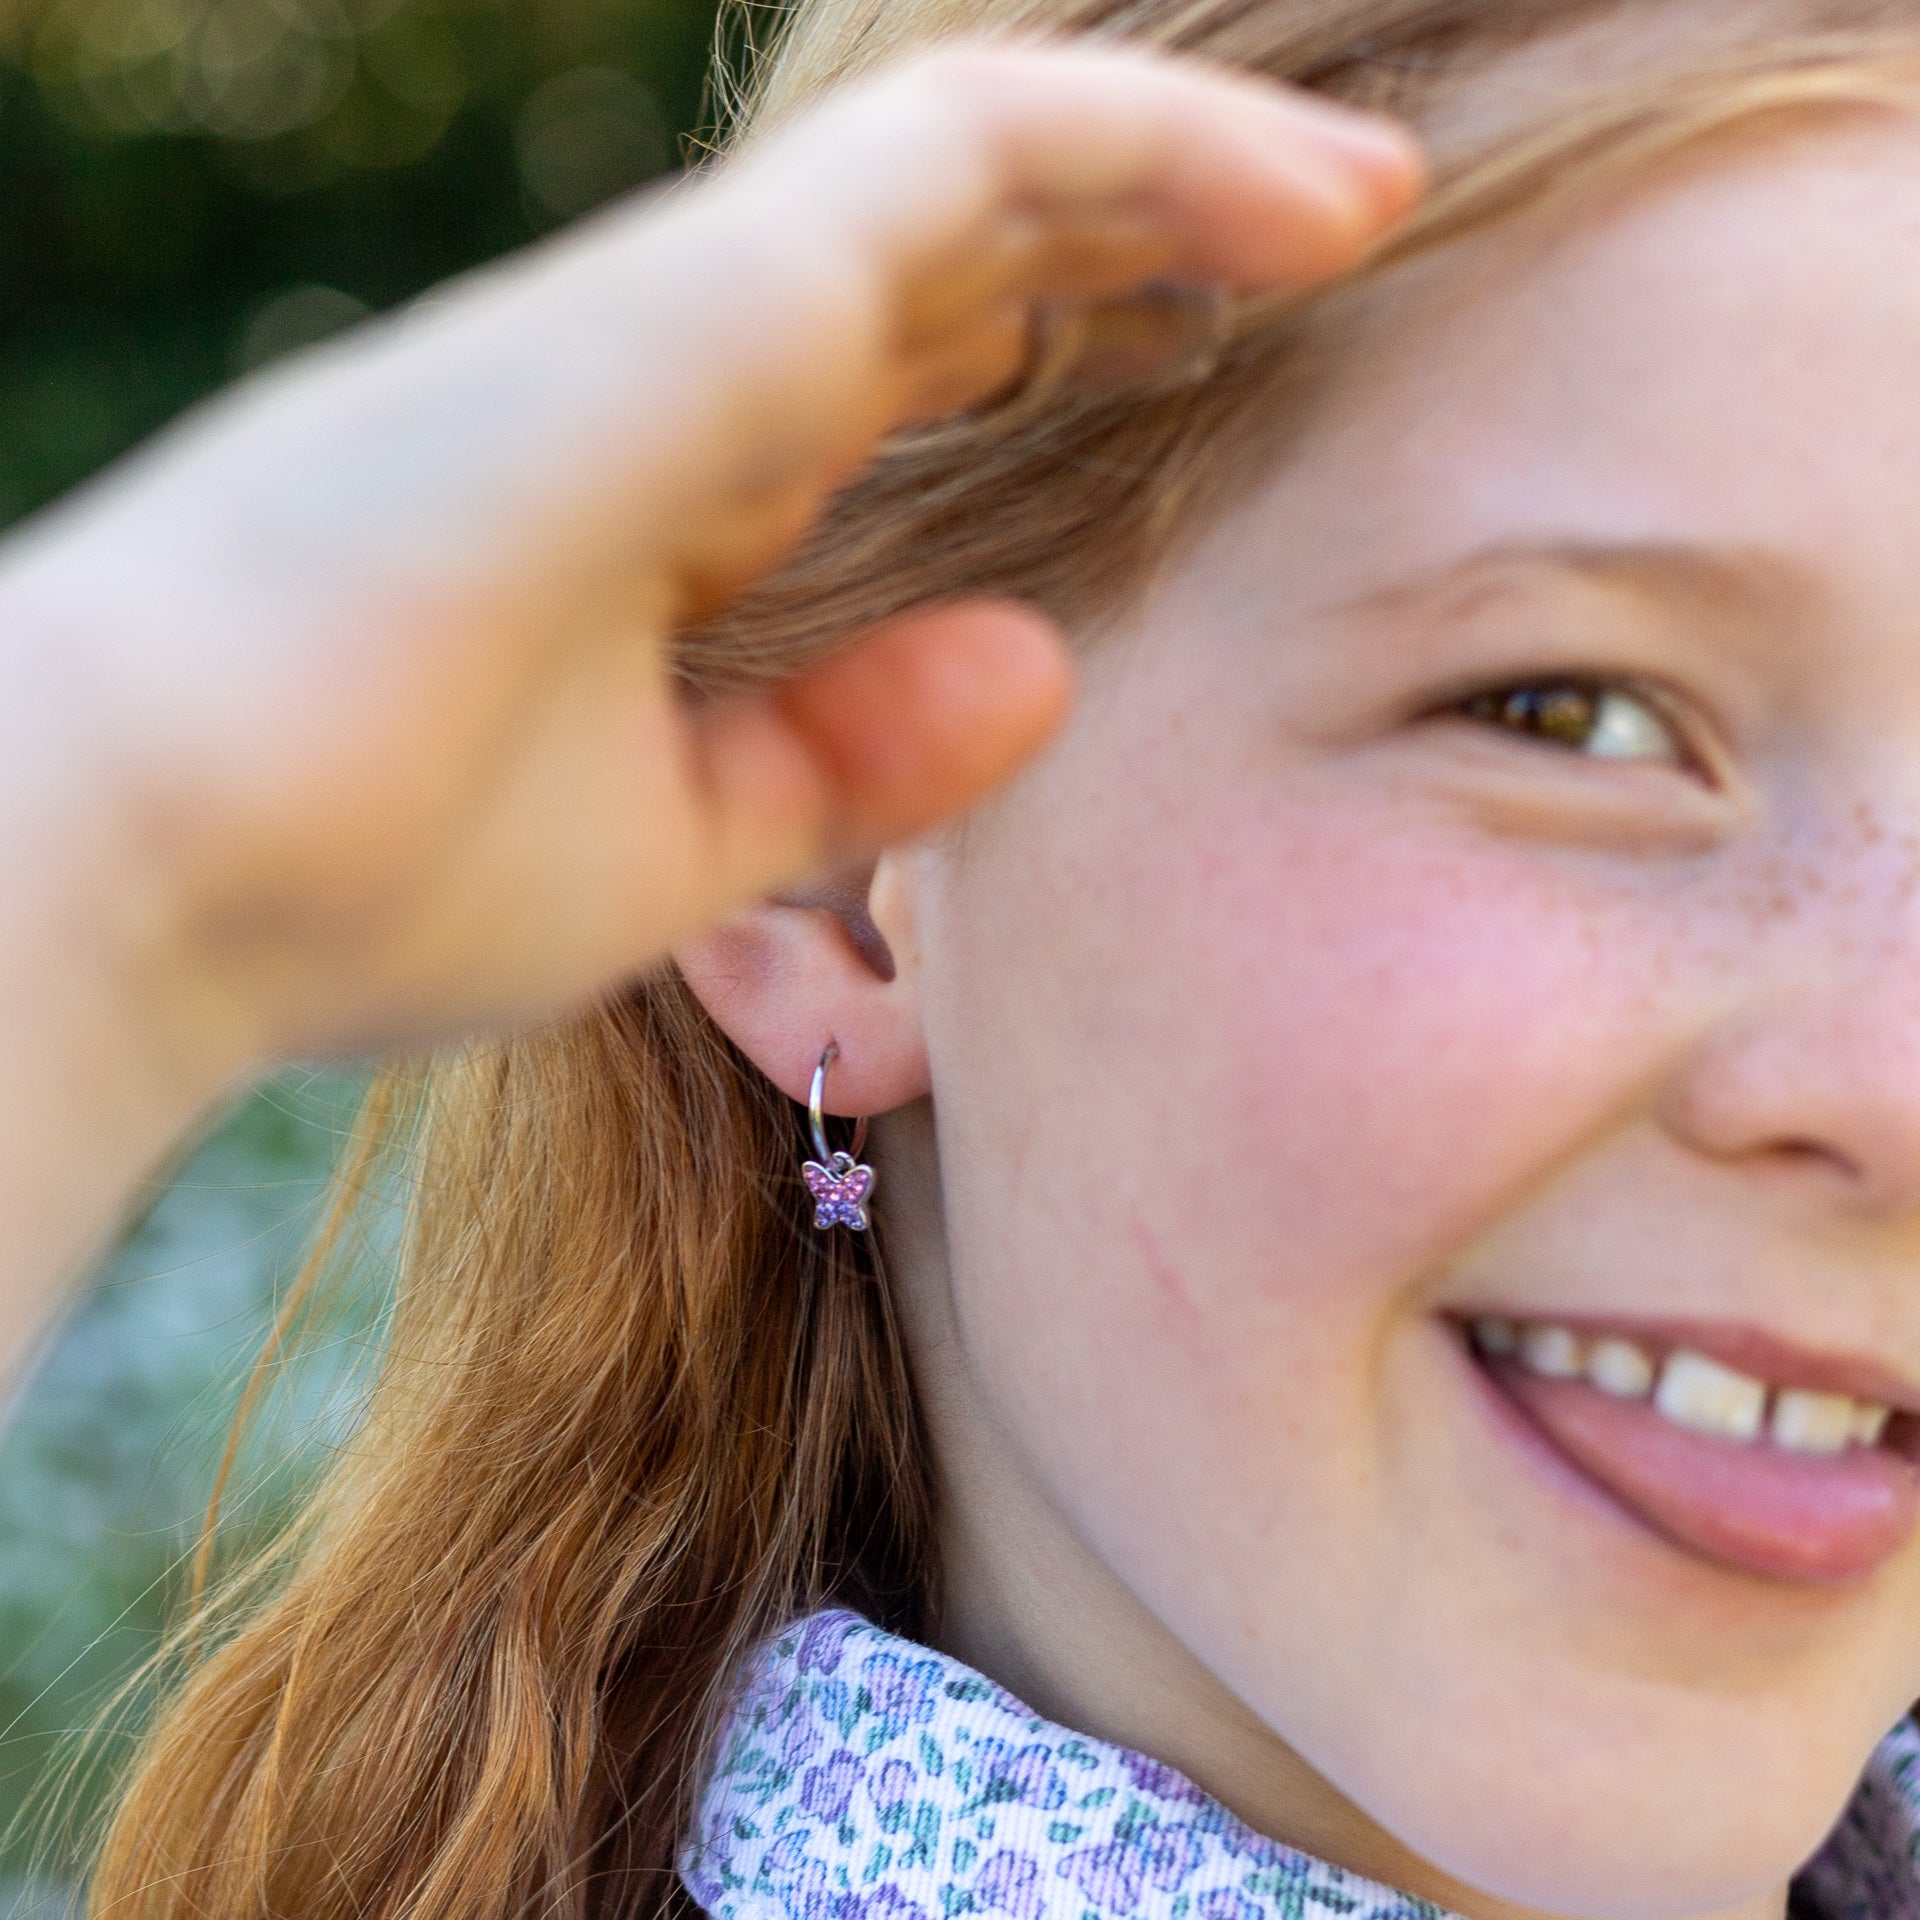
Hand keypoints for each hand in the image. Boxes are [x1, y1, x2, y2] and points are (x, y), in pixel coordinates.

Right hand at [0, 42, 1420, 1083]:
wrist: (173, 863)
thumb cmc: (381, 878)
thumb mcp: (686, 842)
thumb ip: (858, 753)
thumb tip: (1046, 665)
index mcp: (684, 499)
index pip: (905, 367)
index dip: (1064, 345)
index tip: (1216, 378)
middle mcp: (697, 377)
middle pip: (966, 252)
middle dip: (1147, 243)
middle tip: (1328, 262)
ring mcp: (699, 318)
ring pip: (990, 167)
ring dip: (1186, 172)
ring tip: (1367, 198)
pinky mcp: (702, 294)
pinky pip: (975, 152)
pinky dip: (1152, 152)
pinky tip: (1316, 200)